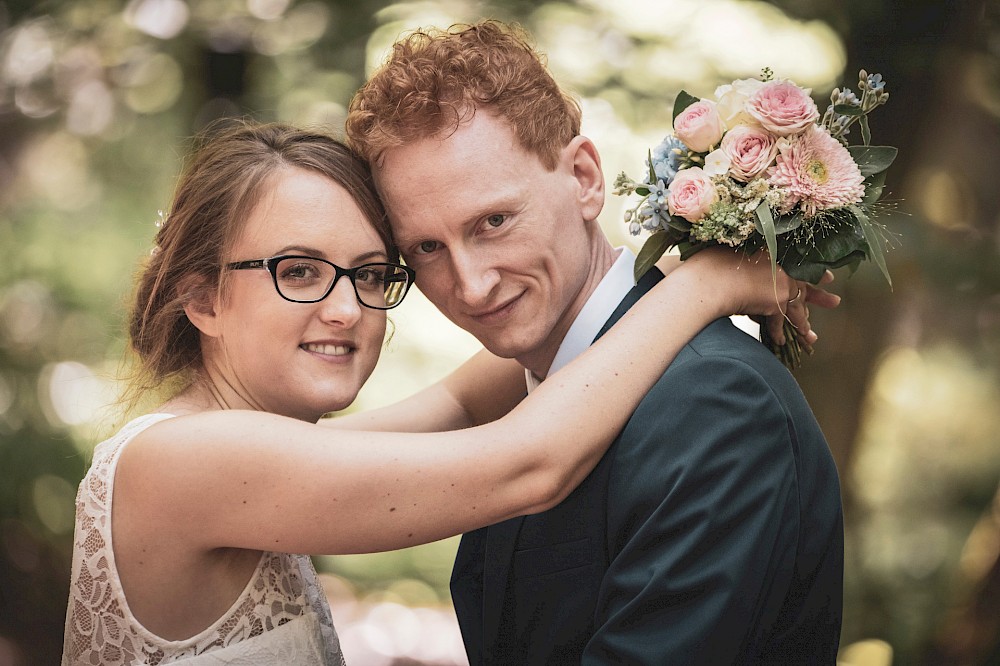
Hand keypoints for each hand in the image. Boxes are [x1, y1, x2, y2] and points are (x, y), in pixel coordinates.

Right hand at [676, 248, 841, 345]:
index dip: (812, 271)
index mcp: (775, 251)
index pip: (800, 262)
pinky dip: (779, 333)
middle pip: (805, 284)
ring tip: (811, 336)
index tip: (827, 276)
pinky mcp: (776, 303)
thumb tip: (747, 258)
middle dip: (819, 296)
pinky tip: (780, 342)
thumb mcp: (732, 251)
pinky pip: (780, 322)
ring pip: (798, 307)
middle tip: (834, 301)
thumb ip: (746, 256)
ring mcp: (782, 284)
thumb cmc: (713, 262)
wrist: (709, 278)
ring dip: (804, 323)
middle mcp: (782, 267)